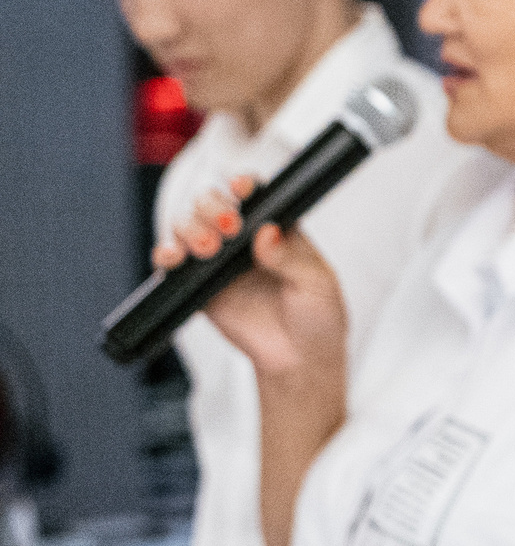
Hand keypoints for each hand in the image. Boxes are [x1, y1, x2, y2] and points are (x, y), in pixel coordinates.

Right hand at [157, 175, 347, 379]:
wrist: (299, 360)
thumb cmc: (318, 317)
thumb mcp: (317, 284)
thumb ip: (291, 258)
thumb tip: (268, 233)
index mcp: (277, 229)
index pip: (254, 195)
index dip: (243, 185)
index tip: (240, 187)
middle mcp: (242, 240)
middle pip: (212, 204)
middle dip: (212, 206)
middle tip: (227, 226)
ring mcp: (217, 261)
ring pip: (187, 227)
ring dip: (189, 228)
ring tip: (207, 247)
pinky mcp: (197, 286)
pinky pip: (171, 264)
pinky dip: (165, 254)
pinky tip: (173, 257)